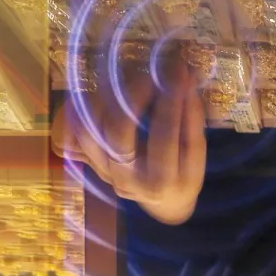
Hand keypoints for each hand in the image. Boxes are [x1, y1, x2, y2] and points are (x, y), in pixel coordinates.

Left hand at [52, 39, 206, 224]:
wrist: (164, 202)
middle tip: (148, 74)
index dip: (171, 101)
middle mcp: (130, 180)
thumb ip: (192, 121)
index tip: (179, 72)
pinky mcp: (92, 164)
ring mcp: (106, 173)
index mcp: (164, 181)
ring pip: (91, 130)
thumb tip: (187, 79)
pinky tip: (100, 91)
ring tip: (125, 78)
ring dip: (106, 98)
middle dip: (133, 95)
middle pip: (119, 132)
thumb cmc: (184, 173)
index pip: (165, 137)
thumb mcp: (197, 157)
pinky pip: (78, 133)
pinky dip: (83, 108)